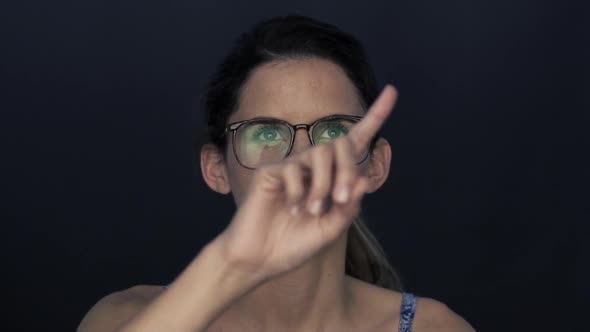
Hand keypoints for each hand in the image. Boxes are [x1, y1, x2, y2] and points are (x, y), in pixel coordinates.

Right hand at [217, 85, 398, 281]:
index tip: (392, 91)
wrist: (260, 260)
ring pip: (320, 154)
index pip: (354, 144)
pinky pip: (294, 169)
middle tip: (340, 200)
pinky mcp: (271, 171)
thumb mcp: (330, 229)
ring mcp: (291, 167)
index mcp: (330, 180)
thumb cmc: (294, 245)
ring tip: (313, 211)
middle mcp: (312, 168)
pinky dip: (299, 191)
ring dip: (323, 184)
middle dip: (346, 170)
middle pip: (339, 145)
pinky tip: (291, 208)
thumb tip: (363, 180)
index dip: (374, 117)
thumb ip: (349, 207)